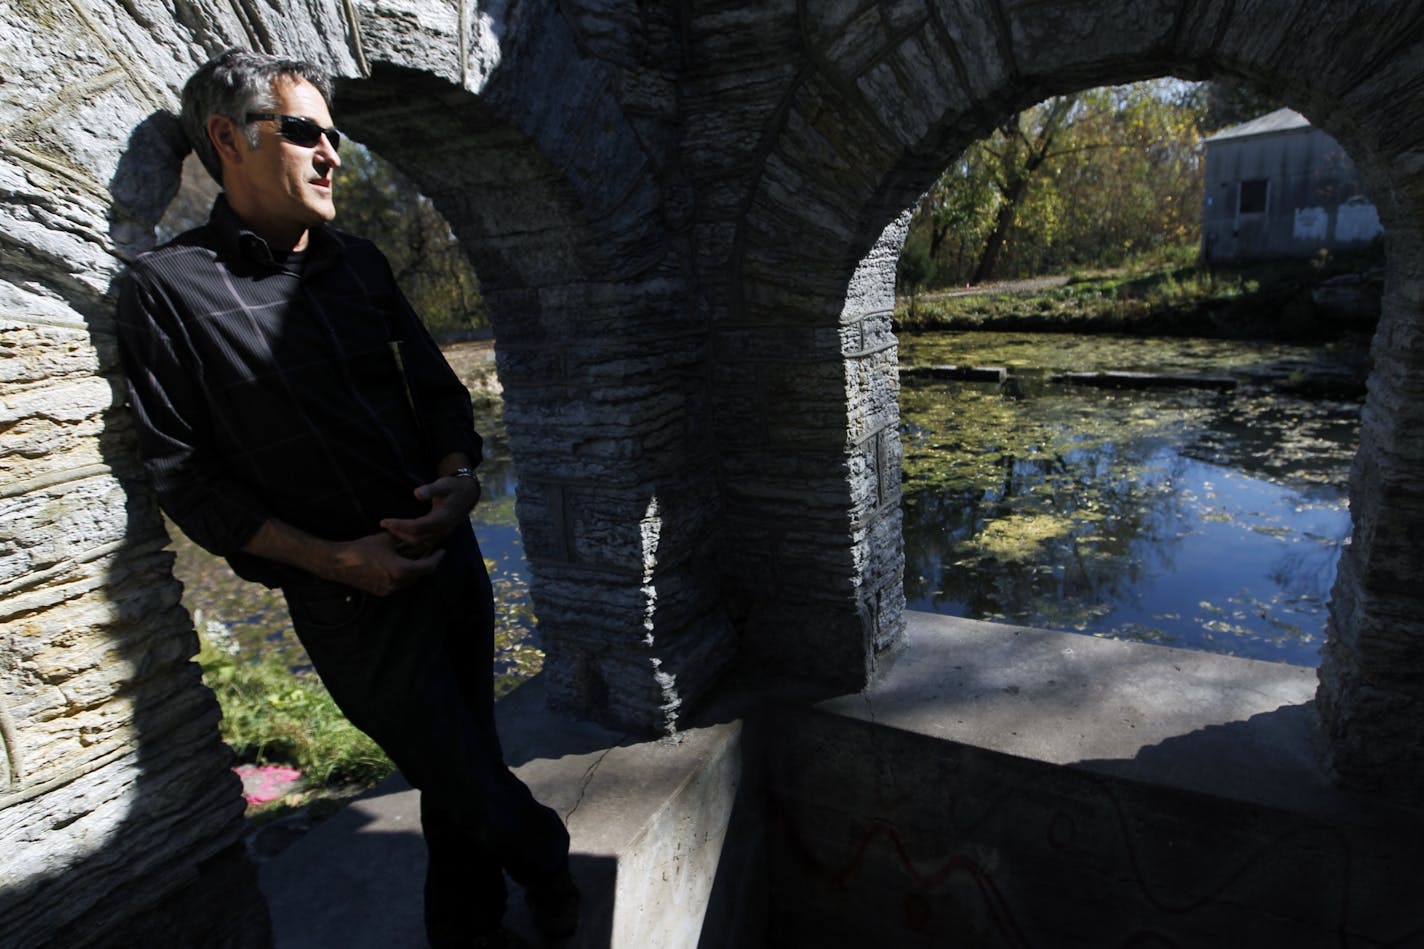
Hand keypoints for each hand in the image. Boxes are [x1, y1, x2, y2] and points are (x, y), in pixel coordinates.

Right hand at [322, 531, 444, 596]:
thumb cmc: (362, 549)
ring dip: (416, 569)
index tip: (442, 550)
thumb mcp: (387, 539)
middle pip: (421, 574)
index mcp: (401, 570)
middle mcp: (398, 584)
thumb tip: (423, 534)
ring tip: (417, 555)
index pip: (428, 566)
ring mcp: (390, 590)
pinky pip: (400, 584)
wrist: (338, 564)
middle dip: (427, 561)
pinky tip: (402, 563)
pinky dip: (405, 574)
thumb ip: (407, 538)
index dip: (437, 557)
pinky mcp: (382, 592)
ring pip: (411, 580)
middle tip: (430, 549)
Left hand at [379, 474, 480, 552]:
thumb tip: (417, 494)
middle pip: (415, 538)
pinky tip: (401, 535)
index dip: (399, 525)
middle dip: (398, 533)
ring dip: (403, 538)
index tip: (384, 521)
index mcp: (442, 518)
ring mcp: (442, 534)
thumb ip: (431, 489)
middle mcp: (442, 529)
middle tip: (384, 525)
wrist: (468, 494)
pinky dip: (411, 540)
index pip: (416, 527)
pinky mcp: (441, 535)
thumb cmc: (453, 487)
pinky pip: (424, 543)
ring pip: (419, 543)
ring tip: (390, 530)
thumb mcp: (443, 484)